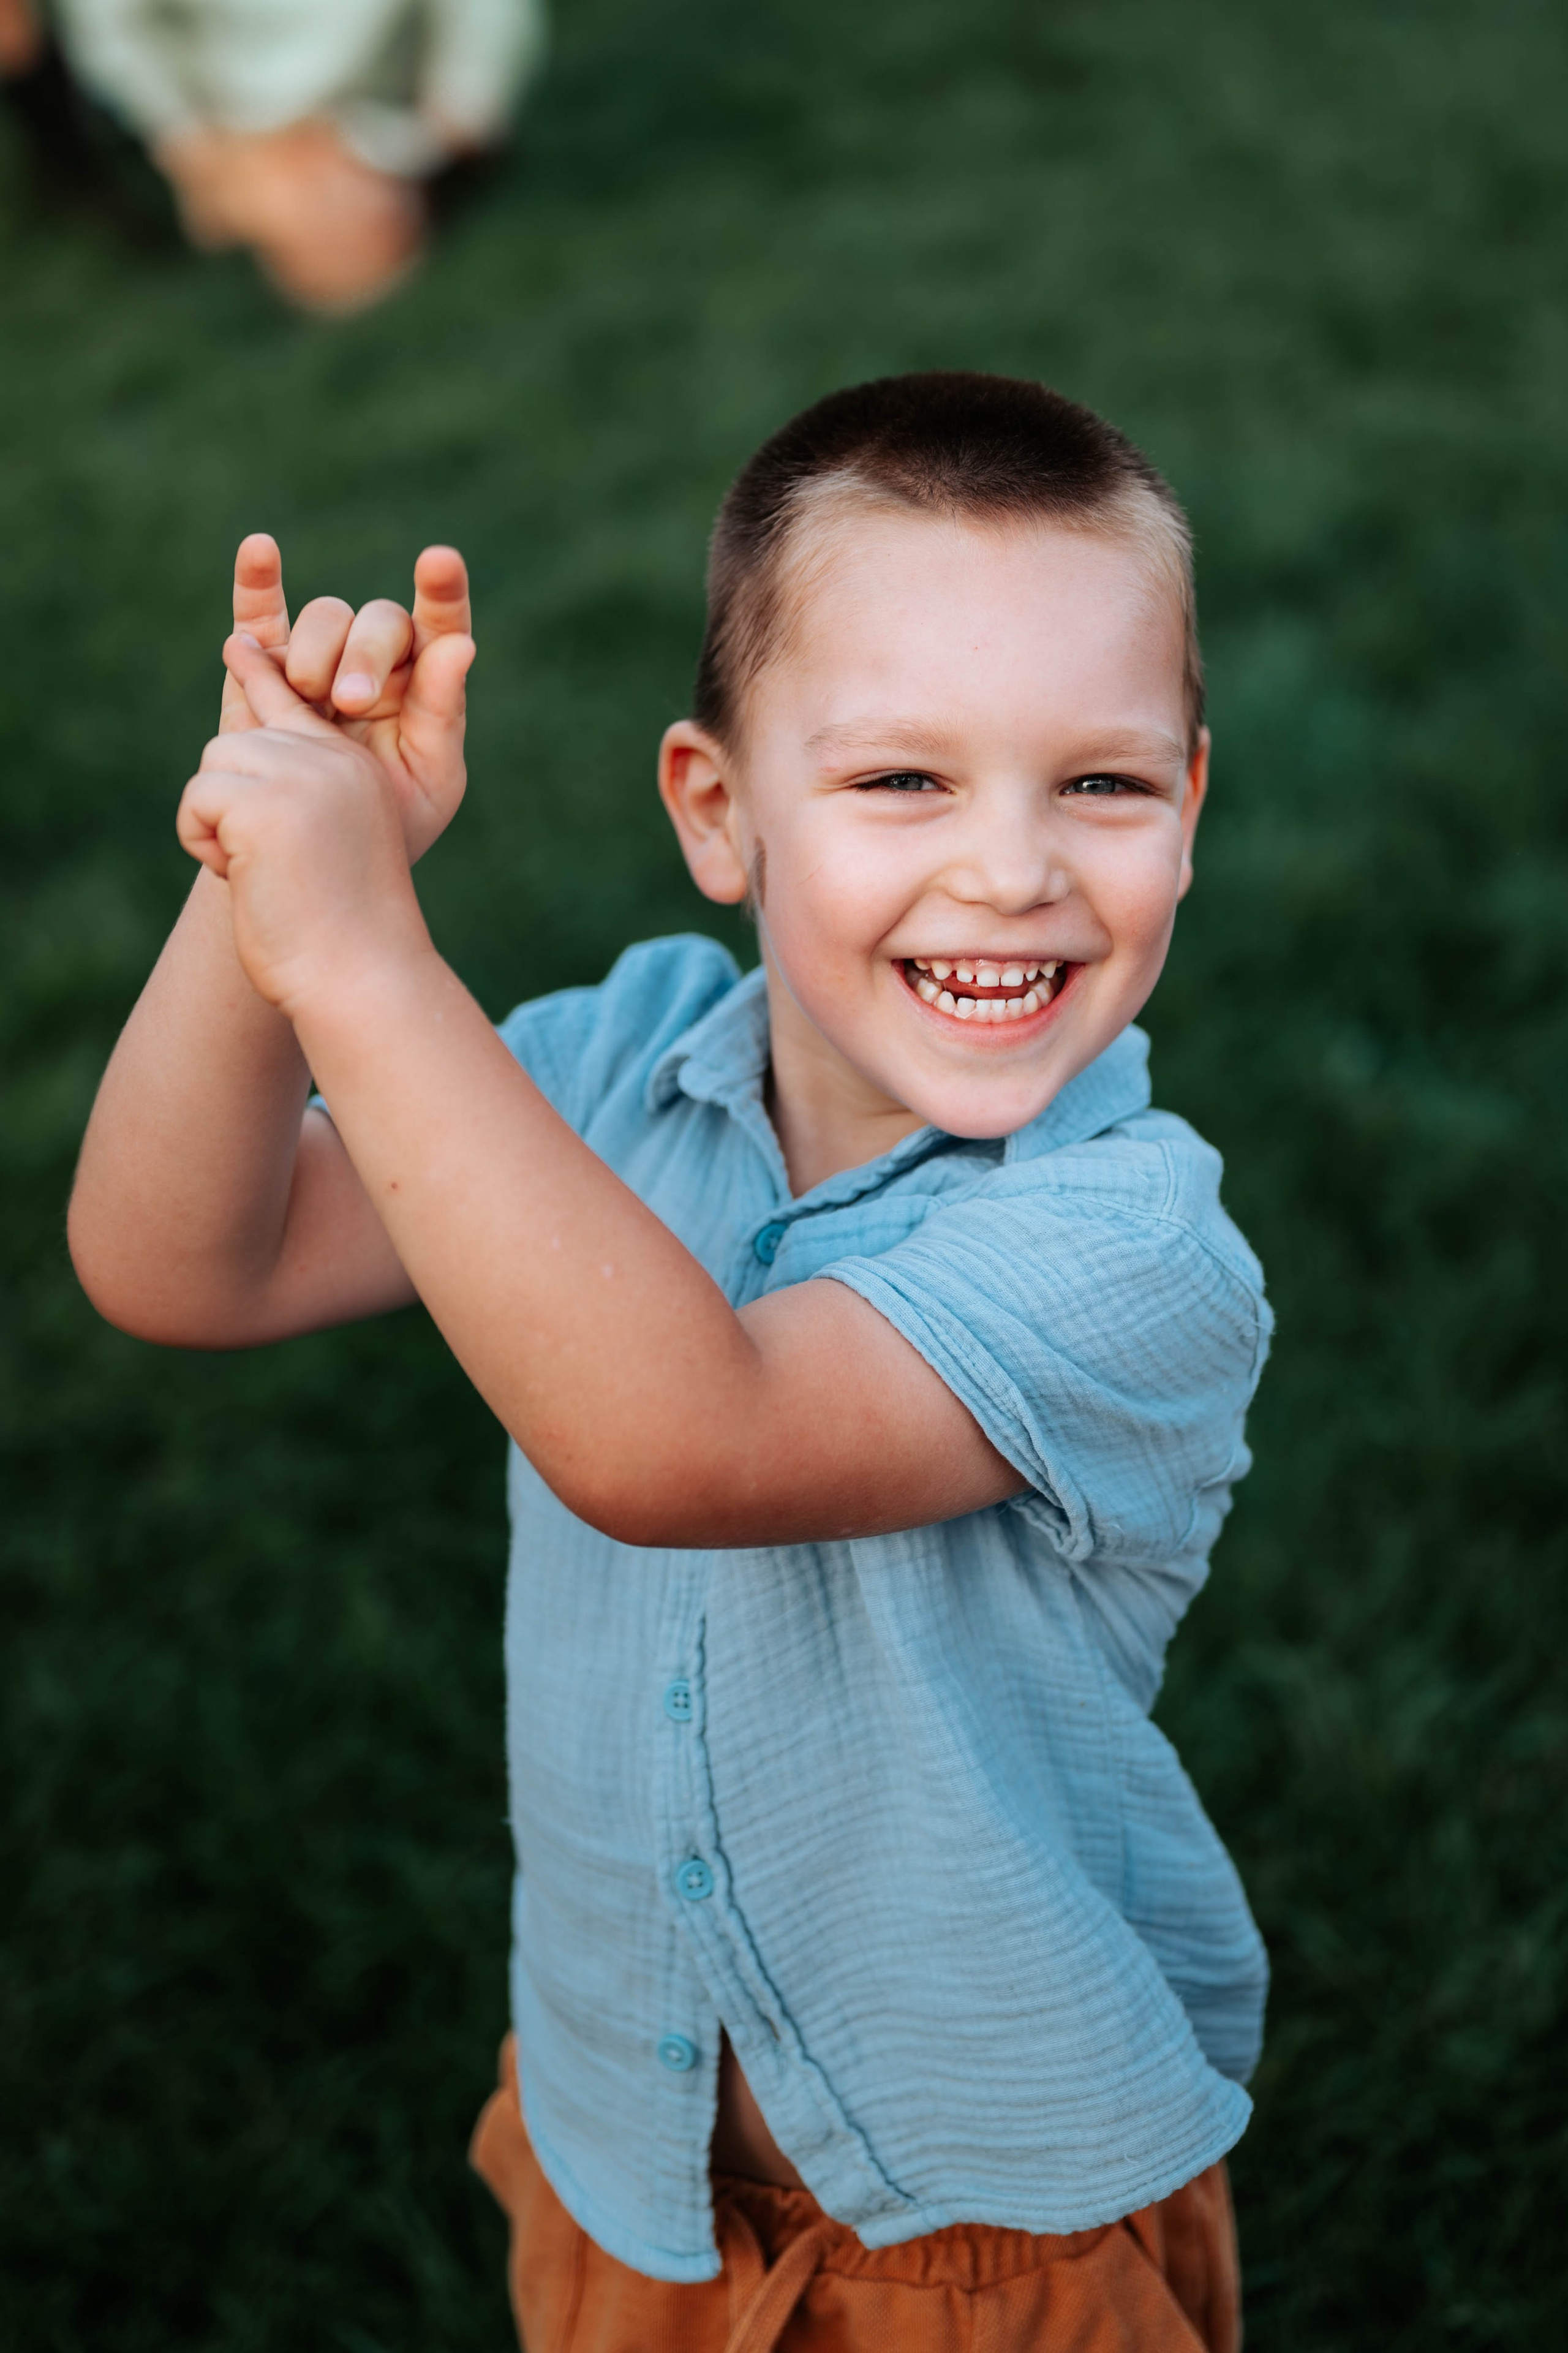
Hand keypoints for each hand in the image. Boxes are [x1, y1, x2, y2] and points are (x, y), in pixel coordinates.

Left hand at [179, 635, 432, 1016]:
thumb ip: (292, 790)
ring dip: (213, 823)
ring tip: (260, 871)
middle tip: (269, 865)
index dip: (261, 671)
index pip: (293, 703)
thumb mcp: (322, 844)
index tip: (238, 647)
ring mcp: (302, 774)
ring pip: (213, 765)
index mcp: (354, 767)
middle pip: (235, 741)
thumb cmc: (341, 932)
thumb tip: (234, 746)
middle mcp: (334, 758)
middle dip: (228, 802)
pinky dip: (201, 841)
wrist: (358, 977)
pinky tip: (244, 875)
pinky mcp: (265, 800)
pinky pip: (196, 797)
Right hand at [218, 534, 473, 859]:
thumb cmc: (387, 824)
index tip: (440, 562)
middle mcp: (376, 660)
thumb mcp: (431, 780)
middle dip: (365, 657)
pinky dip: (258, 581)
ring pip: (324, 618)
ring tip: (312, 701)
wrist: (313, 856)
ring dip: (318, 653)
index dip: (443, 588)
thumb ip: (444, 712)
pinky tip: (260, 550)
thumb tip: (460, 645)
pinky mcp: (265, 666)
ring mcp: (320, 658)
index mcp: (426, 682)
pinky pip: (261, 613)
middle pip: (376, 621)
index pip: (441, 622)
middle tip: (350, 704)